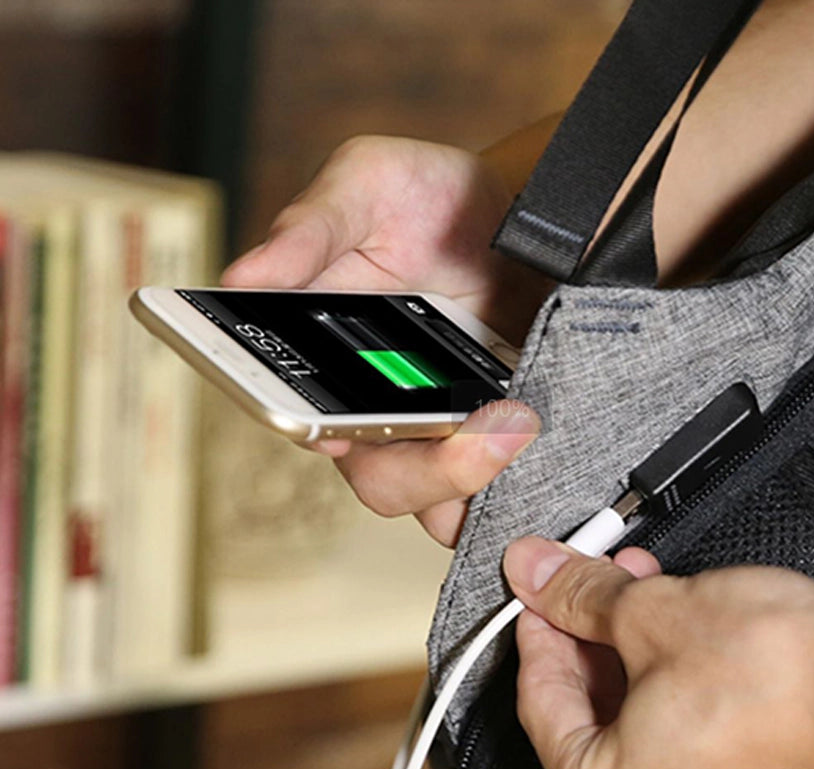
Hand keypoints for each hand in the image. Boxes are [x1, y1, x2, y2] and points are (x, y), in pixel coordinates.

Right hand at [223, 136, 548, 546]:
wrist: (515, 211)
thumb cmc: (430, 198)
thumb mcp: (367, 185)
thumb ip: (310, 228)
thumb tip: (241, 279)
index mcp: (326, 361)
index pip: (306, 424)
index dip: (322, 437)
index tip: (347, 431)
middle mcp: (377, 410)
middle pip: (383, 483)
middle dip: (434, 470)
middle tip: (494, 424)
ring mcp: (439, 433)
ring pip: (442, 507)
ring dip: (482, 481)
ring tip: (523, 423)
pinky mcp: (494, 442)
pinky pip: (500, 494)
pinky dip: (520, 481)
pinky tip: (542, 440)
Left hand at [502, 537, 813, 768]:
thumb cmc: (778, 674)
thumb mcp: (649, 613)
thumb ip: (576, 596)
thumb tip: (535, 575)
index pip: (539, 707)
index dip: (535, 634)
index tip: (536, 593)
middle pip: (586, 718)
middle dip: (585, 636)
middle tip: (583, 581)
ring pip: (634, 722)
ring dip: (627, 649)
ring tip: (633, 587)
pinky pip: (678, 736)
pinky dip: (667, 681)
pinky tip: (674, 625)